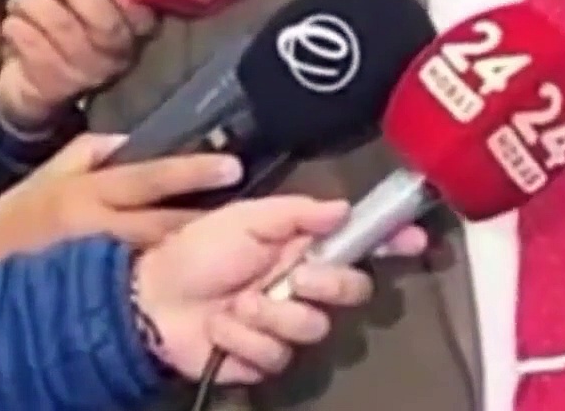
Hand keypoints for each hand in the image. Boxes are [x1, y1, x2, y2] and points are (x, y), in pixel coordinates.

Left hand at [0, 0, 158, 130]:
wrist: (30, 86)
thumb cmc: (55, 28)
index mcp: (131, 27)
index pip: (143, 13)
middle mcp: (118, 56)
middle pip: (106, 23)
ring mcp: (88, 76)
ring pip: (65, 32)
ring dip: (35, 6)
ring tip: (20, 1)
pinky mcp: (56, 90)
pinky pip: (37, 52)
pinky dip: (19, 29)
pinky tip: (13, 24)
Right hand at [0, 134, 240, 270]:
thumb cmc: (6, 228)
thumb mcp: (41, 178)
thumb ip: (86, 153)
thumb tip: (129, 140)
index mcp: (83, 194)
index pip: (147, 177)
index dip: (192, 174)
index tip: (232, 170)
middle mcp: (96, 230)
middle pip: (166, 224)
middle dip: (207, 219)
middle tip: (249, 215)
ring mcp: (99, 269)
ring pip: (161, 258)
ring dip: (196, 252)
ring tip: (233, 246)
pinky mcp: (97, 298)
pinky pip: (143, 285)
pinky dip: (169, 279)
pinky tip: (192, 278)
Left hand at [131, 195, 429, 383]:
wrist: (150, 300)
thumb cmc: (197, 251)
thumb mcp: (245, 218)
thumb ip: (298, 213)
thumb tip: (344, 207)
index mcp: (303, 246)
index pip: (360, 243)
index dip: (391, 241)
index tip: (414, 240)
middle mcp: (303, 284)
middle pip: (353, 290)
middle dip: (328, 283)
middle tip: (296, 276)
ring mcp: (286, 323)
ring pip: (315, 326)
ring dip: (272, 313)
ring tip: (237, 304)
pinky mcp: (266, 357)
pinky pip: (277, 354)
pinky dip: (244, 338)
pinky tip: (221, 327)